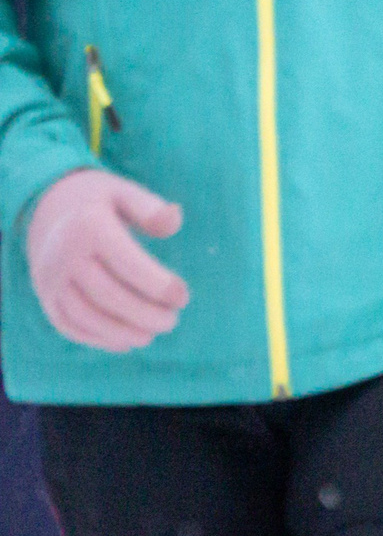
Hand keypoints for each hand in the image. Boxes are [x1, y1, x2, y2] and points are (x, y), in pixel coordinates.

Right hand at [25, 170, 188, 351]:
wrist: (48, 210)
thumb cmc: (101, 203)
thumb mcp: (125, 192)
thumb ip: (150, 208)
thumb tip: (174, 220)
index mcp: (89, 226)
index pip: (127, 263)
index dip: (158, 285)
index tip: (183, 298)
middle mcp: (64, 254)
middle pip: (107, 295)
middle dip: (143, 314)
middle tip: (172, 321)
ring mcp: (50, 279)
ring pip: (85, 315)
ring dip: (121, 332)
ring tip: (151, 335)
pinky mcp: (45, 296)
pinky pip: (68, 324)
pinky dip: (97, 338)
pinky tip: (126, 342)